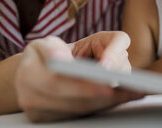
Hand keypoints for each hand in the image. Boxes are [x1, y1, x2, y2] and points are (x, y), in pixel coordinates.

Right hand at [15, 35, 140, 121]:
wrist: (36, 71)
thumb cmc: (48, 53)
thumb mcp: (48, 41)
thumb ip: (55, 47)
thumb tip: (61, 59)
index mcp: (27, 73)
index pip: (57, 82)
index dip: (83, 85)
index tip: (108, 82)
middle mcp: (30, 97)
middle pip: (72, 102)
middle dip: (104, 96)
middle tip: (131, 90)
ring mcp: (40, 113)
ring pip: (80, 110)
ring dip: (109, 102)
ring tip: (135, 93)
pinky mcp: (52, 120)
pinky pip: (81, 114)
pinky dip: (102, 106)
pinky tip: (122, 97)